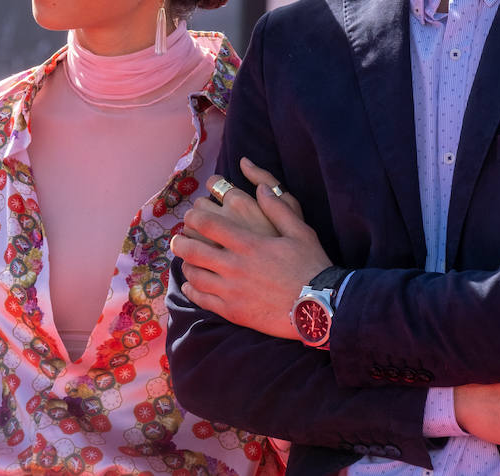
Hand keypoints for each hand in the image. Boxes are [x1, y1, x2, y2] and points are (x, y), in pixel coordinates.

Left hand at [171, 157, 329, 338]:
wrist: (321, 309)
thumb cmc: (312, 266)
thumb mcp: (300, 231)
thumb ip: (277, 207)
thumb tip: (260, 186)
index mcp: (249, 243)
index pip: (208, 224)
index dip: (193, 217)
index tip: (190, 216)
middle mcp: (235, 266)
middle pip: (193, 250)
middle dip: (180, 242)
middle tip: (177, 239)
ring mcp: (232, 291)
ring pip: (195, 275)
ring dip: (185, 264)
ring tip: (185, 260)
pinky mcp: (234, 312)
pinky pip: (203, 300)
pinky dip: (192, 290)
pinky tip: (191, 285)